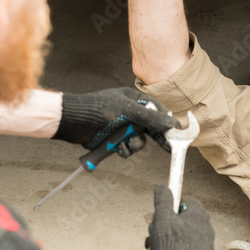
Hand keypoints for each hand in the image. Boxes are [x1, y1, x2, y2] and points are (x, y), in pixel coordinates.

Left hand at [53, 88, 178, 155]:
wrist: (73, 122)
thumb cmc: (99, 110)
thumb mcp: (127, 111)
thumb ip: (150, 118)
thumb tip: (171, 123)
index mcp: (134, 100)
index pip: (157, 110)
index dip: (167, 121)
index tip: (176, 132)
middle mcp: (130, 113)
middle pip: (151, 127)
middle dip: (155, 137)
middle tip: (167, 147)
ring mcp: (122, 127)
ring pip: (140, 140)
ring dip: (135, 144)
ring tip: (126, 143)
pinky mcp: (115, 139)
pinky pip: (128, 147)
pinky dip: (124, 149)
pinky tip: (117, 147)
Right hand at [145, 186, 213, 249]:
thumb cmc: (168, 245)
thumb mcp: (161, 216)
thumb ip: (163, 198)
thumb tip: (163, 187)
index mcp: (200, 216)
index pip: (188, 202)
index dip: (173, 206)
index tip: (163, 214)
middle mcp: (208, 230)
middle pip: (186, 220)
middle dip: (170, 224)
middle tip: (157, 232)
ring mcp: (207, 247)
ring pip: (186, 236)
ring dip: (172, 239)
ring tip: (157, 247)